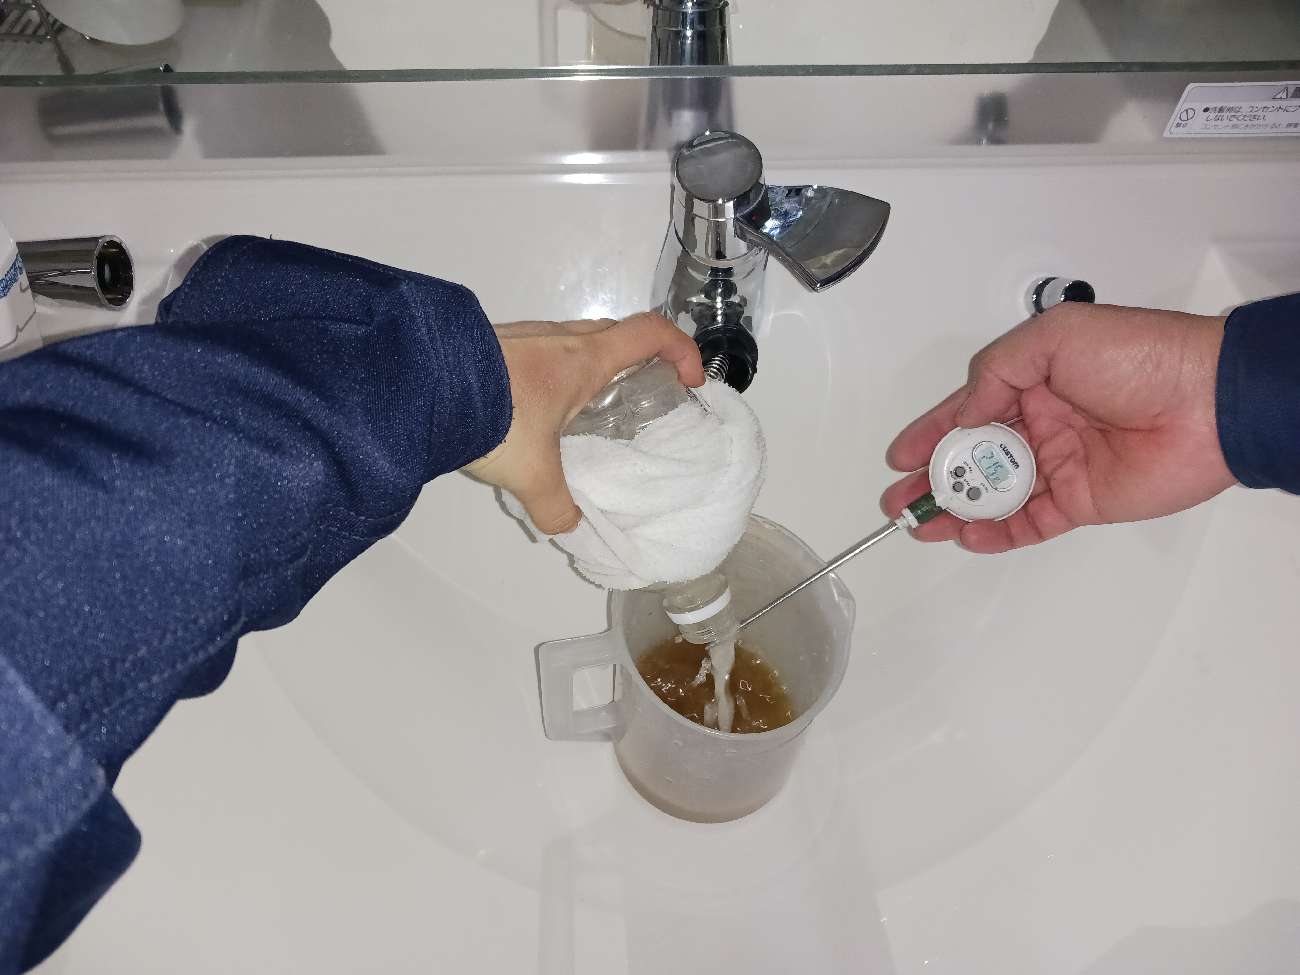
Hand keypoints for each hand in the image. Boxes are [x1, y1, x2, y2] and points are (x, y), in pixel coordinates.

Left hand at [464, 313, 704, 534]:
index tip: (689, 380)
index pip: (652, 333)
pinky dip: (554, 374)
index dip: (681, 350)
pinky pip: (541, 352)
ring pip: (575, 341)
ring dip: (591, 367)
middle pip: (616, 334)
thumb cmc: (495, 417)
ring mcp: (524, 337)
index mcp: (585, 359)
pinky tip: (534, 412)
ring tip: (584, 412)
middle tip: (639, 397)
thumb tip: (567, 527)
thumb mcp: (532, 474)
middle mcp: (560, 338)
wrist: (420, 388)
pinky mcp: (493, 346)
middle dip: (638, 360)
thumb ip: (556, 506)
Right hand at [880, 303, 1236, 552]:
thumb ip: (997, 372)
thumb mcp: (1055, 338)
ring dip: (956, 510)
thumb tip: (964, 417)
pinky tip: (967, 536)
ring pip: (994, 494)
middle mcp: (1040, 424)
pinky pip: (1030, 522)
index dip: (930, 433)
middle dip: (932, 479)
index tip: (898, 457)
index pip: (966, 410)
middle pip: (972, 458)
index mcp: (1031, 382)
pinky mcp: (1081, 502)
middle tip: (899, 502)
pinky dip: (997, 533)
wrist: (1210, 401)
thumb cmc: (1135, 356)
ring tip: (920, 525)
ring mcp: (1059, 466)